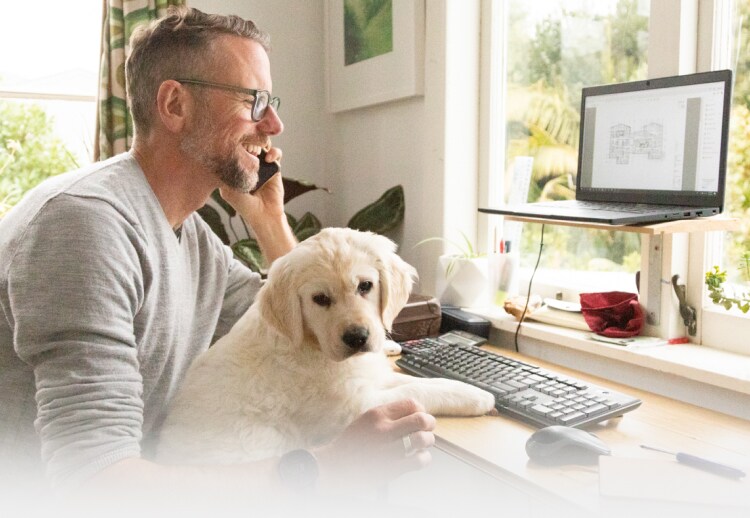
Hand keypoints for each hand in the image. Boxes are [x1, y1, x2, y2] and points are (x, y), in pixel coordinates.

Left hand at [220, 146, 295, 261]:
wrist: (264, 215)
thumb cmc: (244, 205)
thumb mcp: (227, 188)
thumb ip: (225, 171)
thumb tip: (222, 152)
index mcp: (235, 167)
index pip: (234, 148)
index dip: (235, 143)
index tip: (233, 144)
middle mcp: (249, 164)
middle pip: (249, 143)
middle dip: (248, 140)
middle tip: (247, 147)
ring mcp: (262, 165)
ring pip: (262, 144)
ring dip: (260, 144)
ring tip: (256, 152)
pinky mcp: (275, 168)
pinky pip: (275, 153)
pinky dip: (274, 153)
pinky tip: (269, 159)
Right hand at [314, 399, 435, 492]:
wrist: (334, 466)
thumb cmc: (351, 443)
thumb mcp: (366, 420)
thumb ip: (388, 415)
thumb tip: (416, 412)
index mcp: (377, 415)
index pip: (411, 404)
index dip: (421, 410)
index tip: (420, 416)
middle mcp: (383, 430)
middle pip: (422, 419)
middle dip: (430, 424)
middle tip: (427, 429)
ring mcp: (388, 450)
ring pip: (423, 440)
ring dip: (427, 442)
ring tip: (421, 445)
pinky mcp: (392, 469)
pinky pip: (420, 460)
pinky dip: (423, 459)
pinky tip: (417, 458)